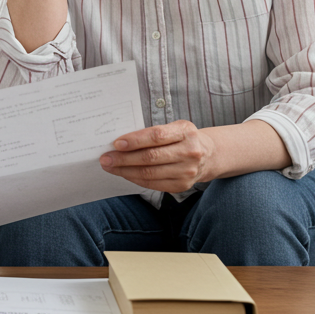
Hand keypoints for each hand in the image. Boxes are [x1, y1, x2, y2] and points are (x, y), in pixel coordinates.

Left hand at [100, 120, 215, 192]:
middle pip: (151, 157)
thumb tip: (121, 142)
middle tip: (106, 158)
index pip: (156, 136)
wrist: (208, 155)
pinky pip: (153, 184)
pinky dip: (135, 179)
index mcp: (185, 131)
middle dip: (124, 158)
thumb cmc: (183, 138)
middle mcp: (189, 152)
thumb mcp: (175, 127)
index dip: (135, 140)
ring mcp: (187, 171)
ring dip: (125, 171)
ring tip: (110, 166)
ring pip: (150, 173)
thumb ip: (153, 133)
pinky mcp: (182, 185)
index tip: (116, 143)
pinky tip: (124, 174)